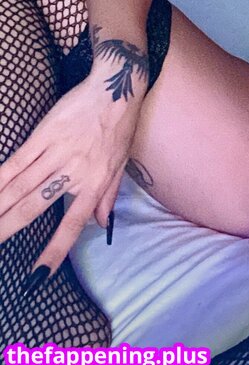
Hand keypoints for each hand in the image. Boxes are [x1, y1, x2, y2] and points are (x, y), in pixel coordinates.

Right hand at [0, 75, 142, 277]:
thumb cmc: (121, 125)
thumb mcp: (121, 162)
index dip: (53, 253)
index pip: (71, 225)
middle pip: (34, 207)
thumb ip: (108, 195)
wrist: (117, 85)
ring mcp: (58, 150)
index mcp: (96, 182)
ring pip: (20, 186)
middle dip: (6, 230)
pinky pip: (17, 160)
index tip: (35, 278)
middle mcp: (75, 170)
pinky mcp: (45, 132)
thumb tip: (100, 225)